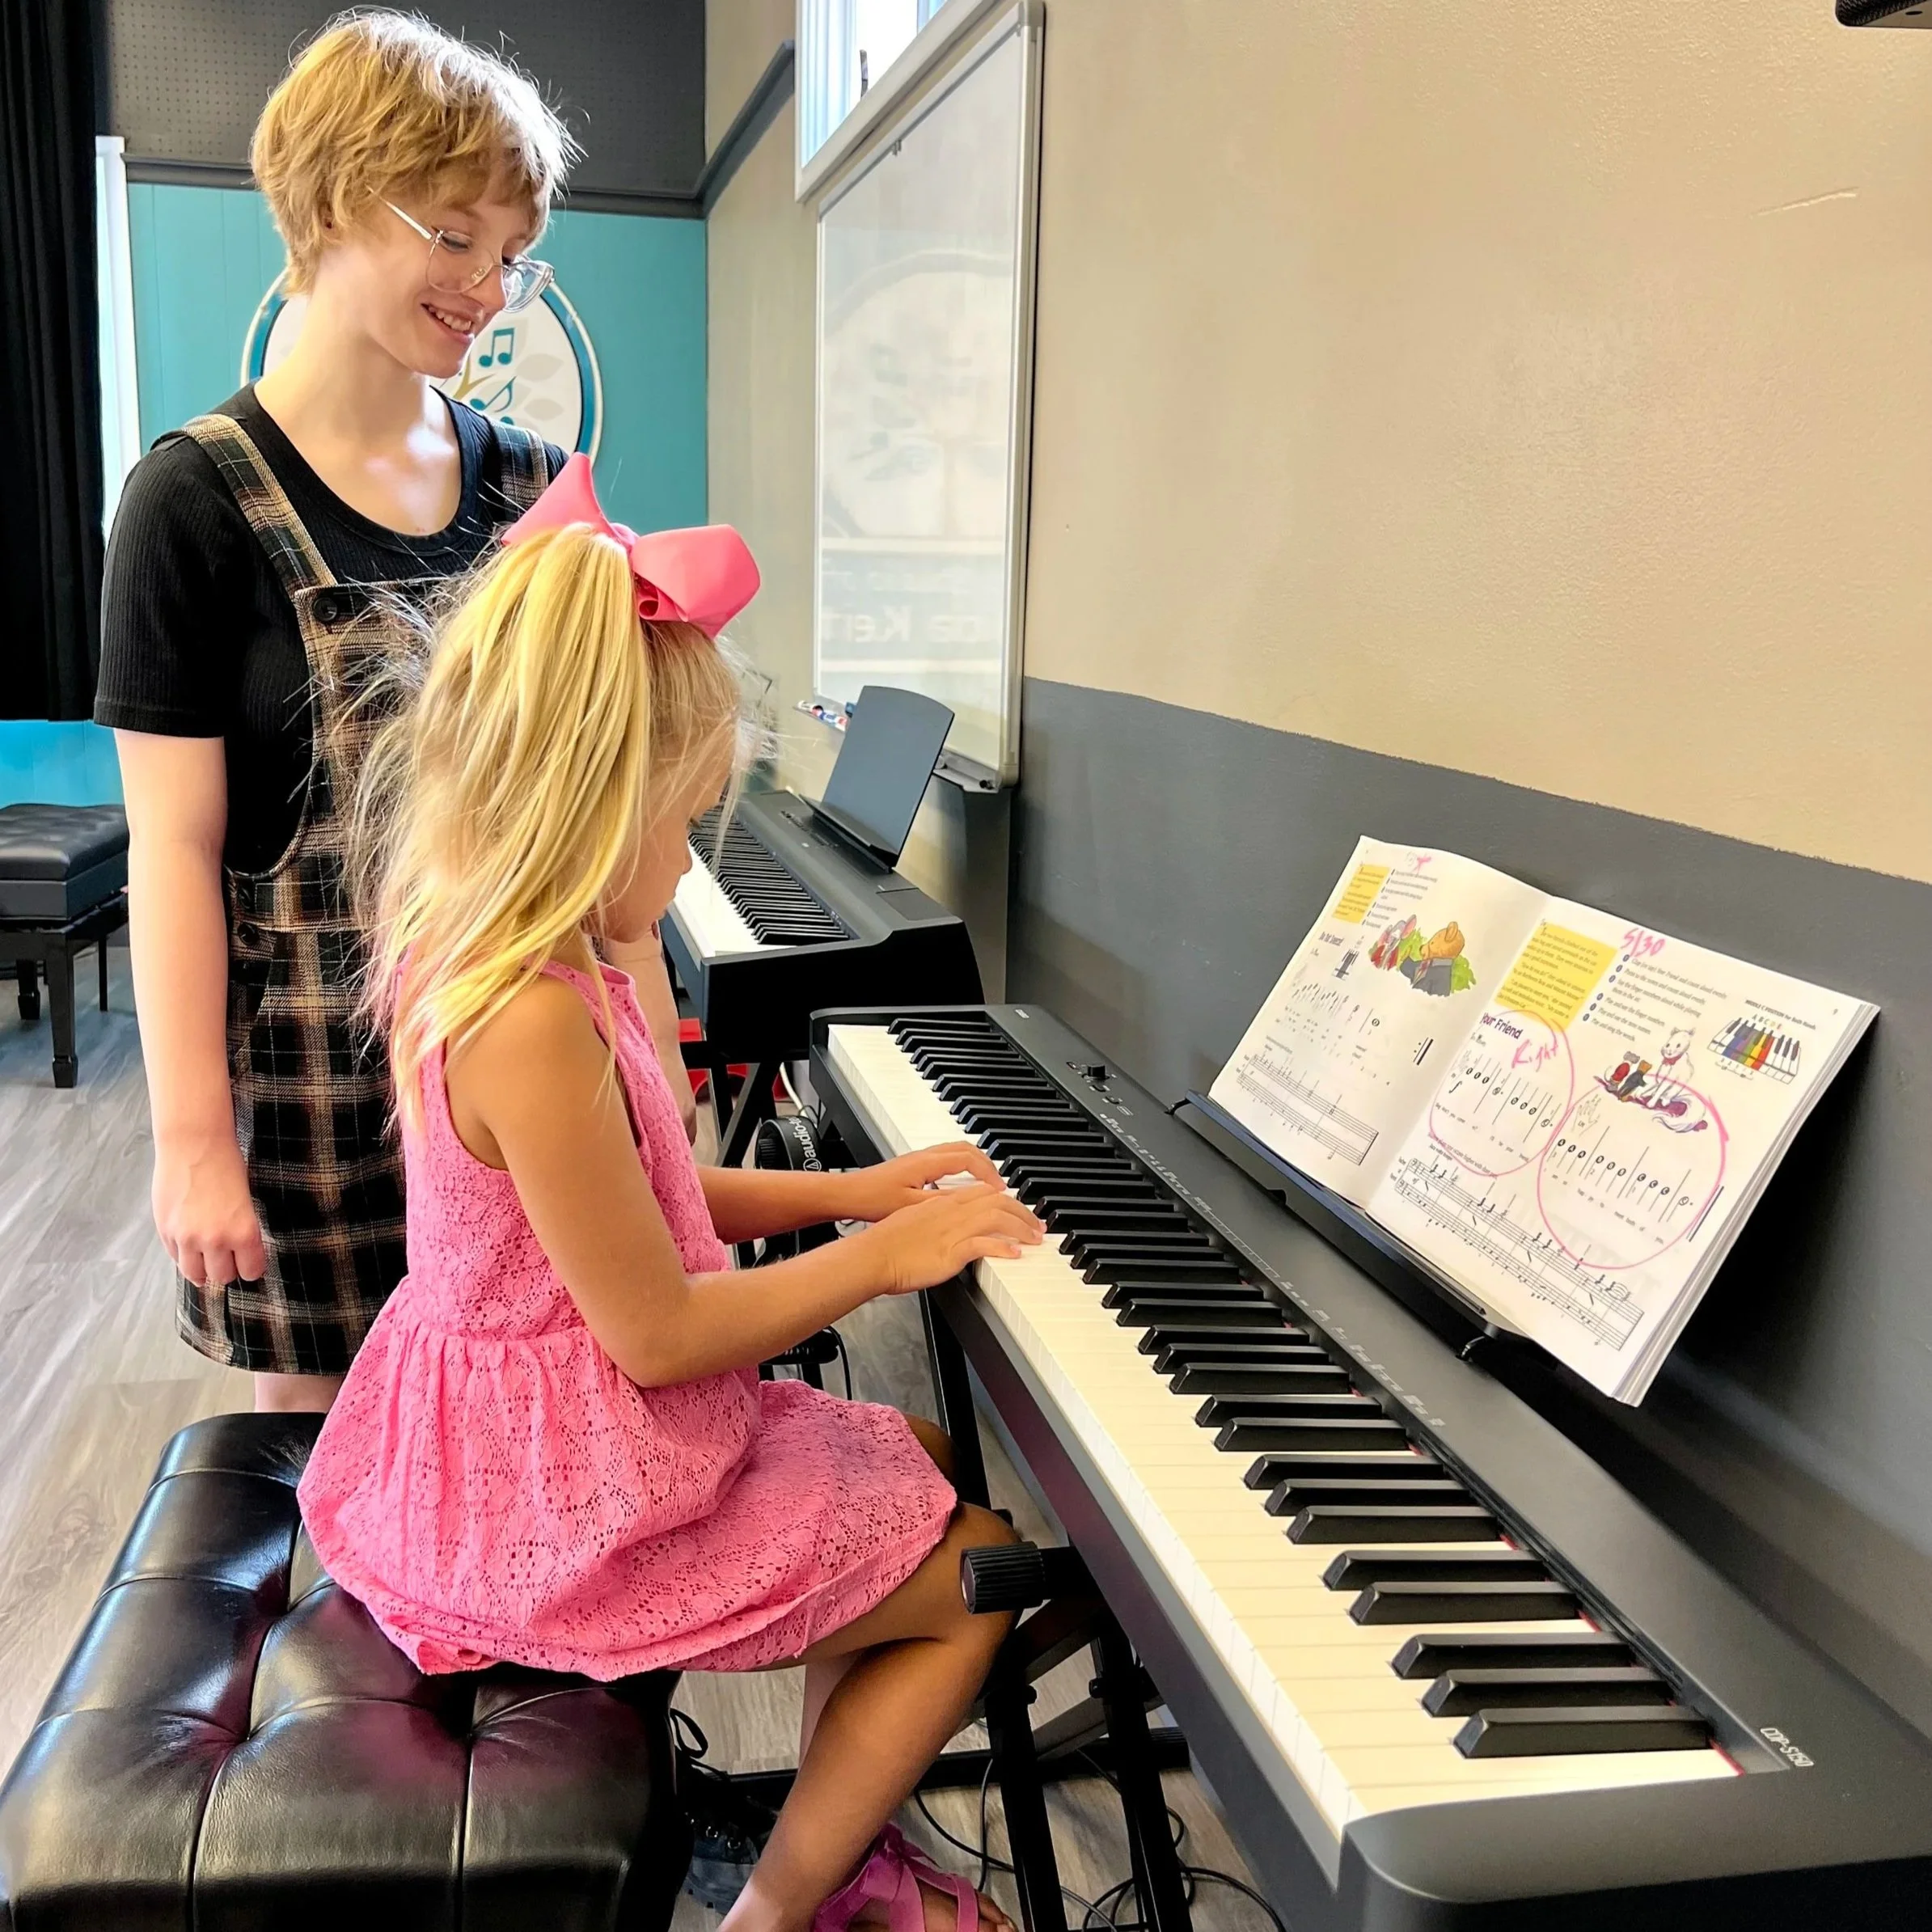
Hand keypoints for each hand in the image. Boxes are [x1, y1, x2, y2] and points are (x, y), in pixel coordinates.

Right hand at [153, 1126, 264, 1290]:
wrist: (193, 1144)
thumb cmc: (226, 1165)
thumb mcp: (246, 1201)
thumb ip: (241, 1232)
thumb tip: (239, 1255)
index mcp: (243, 1232)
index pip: (250, 1271)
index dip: (251, 1267)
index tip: (249, 1262)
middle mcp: (215, 1240)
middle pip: (222, 1277)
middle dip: (227, 1268)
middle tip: (228, 1256)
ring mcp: (186, 1238)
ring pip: (195, 1274)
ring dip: (203, 1269)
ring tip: (207, 1257)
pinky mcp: (165, 1232)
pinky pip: (176, 1259)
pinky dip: (184, 1256)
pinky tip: (190, 1243)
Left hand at [829, 1142, 1005, 1222]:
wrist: (847, 1195)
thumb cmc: (872, 1199)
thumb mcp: (912, 1206)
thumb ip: (941, 1203)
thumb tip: (968, 1203)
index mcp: (927, 1162)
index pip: (968, 1159)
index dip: (988, 1173)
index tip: (1000, 1187)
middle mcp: (924, 1156)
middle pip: (966, 1149)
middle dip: (987, 1164)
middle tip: (999, 1183)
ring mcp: (918, 1159)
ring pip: (956, 1152)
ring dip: (974, 1164)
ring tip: (986, 1183)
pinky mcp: (912, 1166)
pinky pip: (945, 1159)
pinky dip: (960, 1168)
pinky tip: (958, 1187)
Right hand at [853, 1183, 1043, 1296]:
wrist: (872, 1255)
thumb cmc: (886, 1244)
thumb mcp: (913, 1222)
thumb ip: (934, 1221)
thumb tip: (946, 1229)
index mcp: (942, 1202)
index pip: (982, 1192)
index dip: (1005, 1198)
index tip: (1017, 1209)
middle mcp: (950, 1211)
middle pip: (996, 1201)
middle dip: (1022, 1211)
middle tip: (1036, 1225)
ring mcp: (952, 1230)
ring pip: (997, 1217)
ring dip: (1021, 1227)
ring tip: (1034, 1238)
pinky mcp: (951, 1250)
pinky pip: (984, 1244)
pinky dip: (1003, 1248)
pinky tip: (1014, 1254)